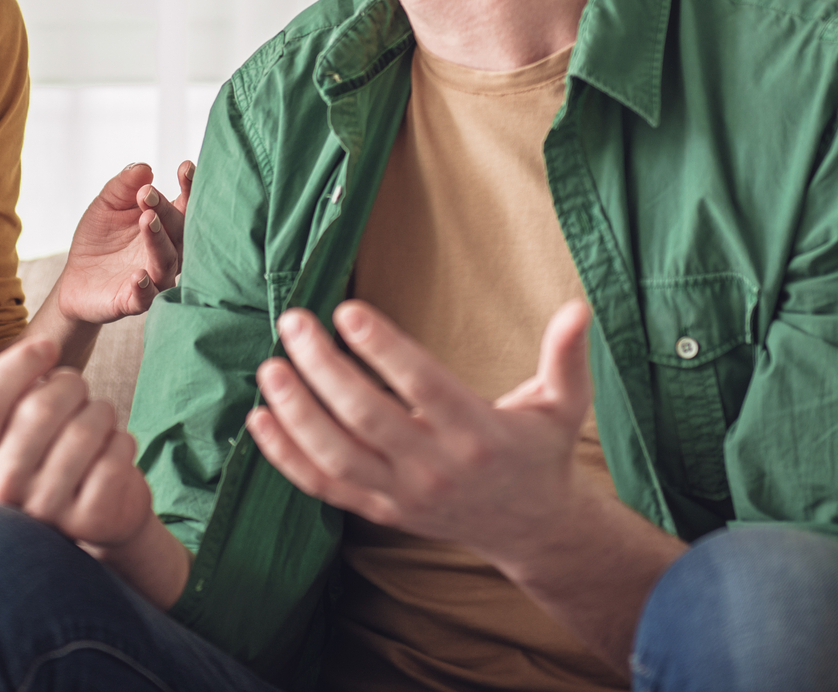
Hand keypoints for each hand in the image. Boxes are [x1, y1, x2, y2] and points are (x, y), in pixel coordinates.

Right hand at [0, 341, 153, 549]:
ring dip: (102, 414)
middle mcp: (2, 487)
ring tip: (97, 425)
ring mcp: (45, 511)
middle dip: (72, 387)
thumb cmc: (49, 443)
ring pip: (85, 429)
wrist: (100, 502)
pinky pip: (114, 458)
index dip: (21, 362)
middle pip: (39, 409)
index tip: (46, 349)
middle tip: (77, 398)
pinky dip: (123, 443)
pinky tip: (113, 454)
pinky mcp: (90, 522)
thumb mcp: (6, 410)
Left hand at [54, 161, 194, 323]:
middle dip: (166, 211)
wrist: (75, 277)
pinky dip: (145, 287)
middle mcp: (168, 251)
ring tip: (148, 221)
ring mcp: (154, 277)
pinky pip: (146, 297)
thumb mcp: (106, 204)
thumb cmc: (99, 238)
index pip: (185, 205)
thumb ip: (123, 186)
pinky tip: (138, 275)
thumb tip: (144, 169)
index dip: (190, 187)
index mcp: (166, 225)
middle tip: (147, 195)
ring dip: (158, 241)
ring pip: (167, 261)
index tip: (185, 168)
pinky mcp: (135, 301)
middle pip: (179, 231)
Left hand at [245, 298, 594, 570]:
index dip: (383, 349)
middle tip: (294, 322)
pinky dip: (286, 458)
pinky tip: (259, 419)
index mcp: (478, 434)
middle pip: (367, 418)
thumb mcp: (562, 406)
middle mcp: (436, 469)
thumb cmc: (539, 453)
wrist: (532, 531)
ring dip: (295, 413)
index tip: (347, 312)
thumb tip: (578, 307)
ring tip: (270, 366)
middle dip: (324, 369)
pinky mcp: (380, 512)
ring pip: (336, 457)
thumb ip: (566, 357)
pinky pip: (323, 488)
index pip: (422, 387)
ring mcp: (403, 496)